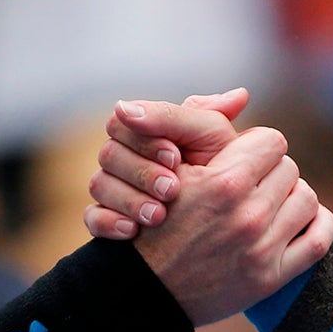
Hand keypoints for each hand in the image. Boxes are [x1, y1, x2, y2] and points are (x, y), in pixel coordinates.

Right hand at [84, 90, 249, 239]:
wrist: (212, 236)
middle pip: (109, 152)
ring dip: (129, 198)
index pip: (124, 120)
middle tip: (172, 189)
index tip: (176, 157)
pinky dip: (109, 222)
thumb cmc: (219, 180)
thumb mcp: (218, 146)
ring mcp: (112, 191)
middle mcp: (124, 159)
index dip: (147, 138)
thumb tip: (241, 95)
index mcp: (145, 133)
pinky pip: (92, 218)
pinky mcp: (106, 222)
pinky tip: (132, 231)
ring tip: (158, 215)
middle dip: (142, 171)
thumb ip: (218, 119)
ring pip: (98, 184)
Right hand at [133, 123, 332, 325]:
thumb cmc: (151, 221)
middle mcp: (247, 214)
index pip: (271, 140)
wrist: (141, 288)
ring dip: (290, 196)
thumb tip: (242, 95)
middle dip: (270, 171)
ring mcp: (262, 249)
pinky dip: (318, 224)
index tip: (240, 157)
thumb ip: (199, 123)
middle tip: (250, 182)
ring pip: (307, 198)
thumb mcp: (168, 166)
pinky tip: (302, 219)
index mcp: (224, 181)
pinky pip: (319, 240)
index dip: (255, 146)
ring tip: (268, 201)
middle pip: (288, 168)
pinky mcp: (270, 278)